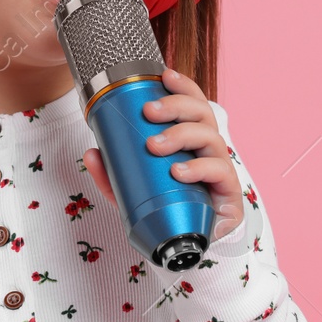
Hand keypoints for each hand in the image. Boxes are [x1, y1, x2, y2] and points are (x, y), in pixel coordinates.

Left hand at [82, 66, 244, 241]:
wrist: (183, 247)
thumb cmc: (164, 209)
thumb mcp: (131, 190)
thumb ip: (111, 174)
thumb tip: (92, 152)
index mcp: (192, 140)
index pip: (193, 104)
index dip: (183, 86)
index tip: (164, 74)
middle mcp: (209, 149)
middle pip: (202, 114)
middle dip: (175, 106)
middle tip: (148, 112)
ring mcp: (221, 169)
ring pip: (211, 138)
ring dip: (182, 135)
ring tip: (155, 145)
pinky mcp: (229, 193)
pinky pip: (220, 173)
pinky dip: (199, 168)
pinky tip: (180, 170)